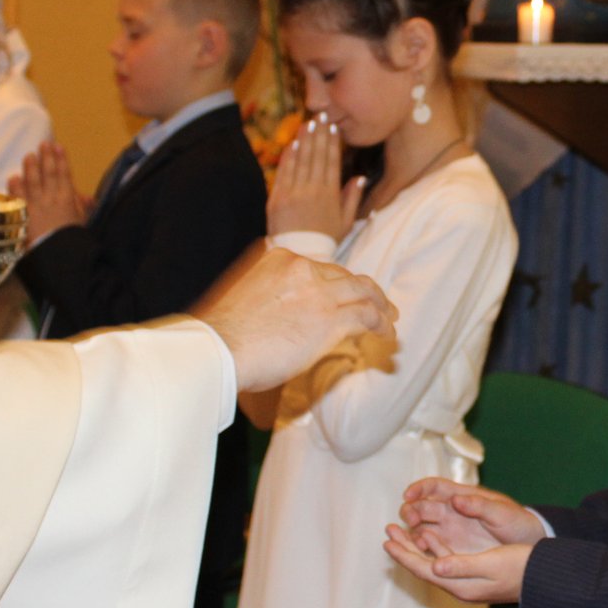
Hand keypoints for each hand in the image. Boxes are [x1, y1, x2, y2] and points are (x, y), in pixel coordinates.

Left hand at [9, 141, 85, 240]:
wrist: (58, 256)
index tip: (59, 147)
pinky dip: (15, 187)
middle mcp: (51, 199)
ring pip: (33, 182)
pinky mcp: (23, 215)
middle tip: (44, 144)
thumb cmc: (72, 240)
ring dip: (31, 167)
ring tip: (29, 156)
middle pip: (48, 174)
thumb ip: (81, 207)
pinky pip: (18, 198)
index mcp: (67, 199)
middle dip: (46, 157)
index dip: (61, 159)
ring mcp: (35, 206)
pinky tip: (13, 177)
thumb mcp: (81, 222)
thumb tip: (86, 196)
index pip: (64, 175)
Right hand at [195, 245, 396, 391]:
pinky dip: (381, 324)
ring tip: (390, 319)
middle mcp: (301, 267)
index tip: (342, 297)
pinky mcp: (331, 318)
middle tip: (378, 304)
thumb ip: (267, 296)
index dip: (336, 284)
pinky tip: (386, 334)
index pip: (319, 268)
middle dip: (364, 291)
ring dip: (380, 307)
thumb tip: (277, 315)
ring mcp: (318, 291)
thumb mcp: (242, 297)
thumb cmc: (220, 335)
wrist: (218, 349)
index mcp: (278, 259)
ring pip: (363, 292)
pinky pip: (367, 316)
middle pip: (344, 276)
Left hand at [267, 112, 364, 239]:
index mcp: (329, 194)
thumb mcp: (345, 221)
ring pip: (299, 160)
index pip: (331, 161)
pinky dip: (288, 157)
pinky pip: (283, 173)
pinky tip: (293, 143)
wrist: (300, 254)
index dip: (332, 142)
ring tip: (307, 123)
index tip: (333, 126)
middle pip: (315, 155)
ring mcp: (293, 193)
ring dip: (304, 139)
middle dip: (318, 133)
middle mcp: (311, 190)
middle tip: (320, 115)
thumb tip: (360, 177)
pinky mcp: (277, 198)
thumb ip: (352, 197)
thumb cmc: (325, 239)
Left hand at [384, 524, 530, 603]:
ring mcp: (467, 581)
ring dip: (417, 546)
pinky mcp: (475, 574)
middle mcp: (460, 585)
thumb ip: (462, 566)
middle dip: (405, 548)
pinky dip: (435, 547)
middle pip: (424, 566)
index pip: (424, 569)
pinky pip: (447, 560)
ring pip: (433, 562)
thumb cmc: (521, 568)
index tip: (386, 541)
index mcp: (460, 585)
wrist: (544, 578)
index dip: (404, 555)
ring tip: (402, 530)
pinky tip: (430, 536)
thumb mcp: (491, 564)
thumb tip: (435, 566)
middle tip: (388, 529)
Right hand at [399, 477, 545, 551]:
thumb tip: (455, 499)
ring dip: (412, 532)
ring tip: (413, 540)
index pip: (434, 487)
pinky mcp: (451, 550)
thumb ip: (479, 506)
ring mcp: (449, 531)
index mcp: (462, 497)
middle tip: (411, 520)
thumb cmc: (517, 523)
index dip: (418, 488)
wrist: (528, 546)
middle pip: (422, 508)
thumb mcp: (502, 513)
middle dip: (411, 511)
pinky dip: (422, 549)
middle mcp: (451, 513)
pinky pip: (430, 548)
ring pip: (421, 529)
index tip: (408, 495)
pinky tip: (422, 555)